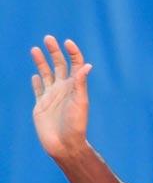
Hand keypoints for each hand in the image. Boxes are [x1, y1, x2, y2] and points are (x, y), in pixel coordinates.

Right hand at [30, 35, 92, 158]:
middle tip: (48, 38)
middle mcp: (64, 89)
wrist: (64, 144)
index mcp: (75, 86)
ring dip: (41, 61)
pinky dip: (37, 82)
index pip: (75, 65)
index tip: (67, 42)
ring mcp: (52, 96)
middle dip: (54, 51)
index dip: (73, 53)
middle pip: (59, 65)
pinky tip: (35, 75)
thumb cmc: (76, 124)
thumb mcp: (80, 102)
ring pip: (46, 74)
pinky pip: (38, 90)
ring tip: (35, 49)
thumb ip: (80, 84)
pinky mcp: (41, 105)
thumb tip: (87, 65)